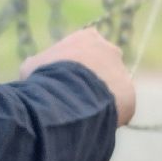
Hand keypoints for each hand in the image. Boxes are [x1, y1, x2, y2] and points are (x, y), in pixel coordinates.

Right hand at [21, 27, 135, 125]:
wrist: (68, 97)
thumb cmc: (46, 77)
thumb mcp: (31, 67)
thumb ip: (39, 65)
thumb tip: (34, 72)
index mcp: (88, 37)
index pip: (84, 48)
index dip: (73, 65)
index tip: (63, 79)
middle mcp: (110, 50)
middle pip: (102, 66)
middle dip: (92, 80)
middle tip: (75, 97)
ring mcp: (122, 73)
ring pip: (112, 88)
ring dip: (100, 99)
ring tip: (82, 114)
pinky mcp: (130, 96)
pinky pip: (119, 108)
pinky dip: (107, 116)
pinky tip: (92, 123)